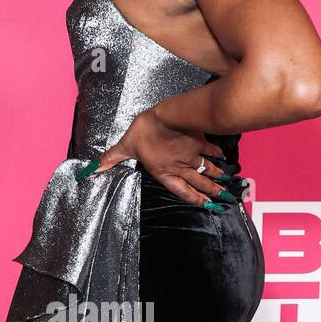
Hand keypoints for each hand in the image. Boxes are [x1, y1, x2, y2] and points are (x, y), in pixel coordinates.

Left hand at [79, 108, 232, 208]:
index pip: (181, 190)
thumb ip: (112, 157)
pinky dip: (217, 154)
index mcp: (165, 172)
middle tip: (222, 198)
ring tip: (226, 183)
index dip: (193, 199)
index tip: (205, 205)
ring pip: (207, 169)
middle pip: (199, 183)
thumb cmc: (144, 132)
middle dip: (211, 191)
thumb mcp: (126, 146)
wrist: (164, 116)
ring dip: (216, 176)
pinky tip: (223, 157)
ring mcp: (192, 155)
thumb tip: (94, 167)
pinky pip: (211, 150)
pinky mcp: (199, 142)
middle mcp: (181, 167)